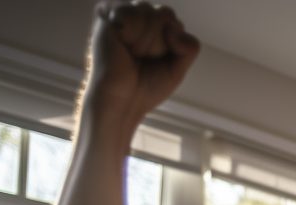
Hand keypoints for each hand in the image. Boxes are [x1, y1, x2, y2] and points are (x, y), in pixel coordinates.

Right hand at [83, 2, 199, 127]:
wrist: (123, 101)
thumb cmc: (146, 86)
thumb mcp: (179, 68)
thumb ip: (190, 46)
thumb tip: (171, 28)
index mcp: (156, 25)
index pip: (175, 20)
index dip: (172, 43)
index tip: (156, 60)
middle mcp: (139, 15)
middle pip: (165, 13)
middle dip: (159, 42)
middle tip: (142, 58)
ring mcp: (121, 12)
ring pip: (149, 11)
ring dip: (145, 40)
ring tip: (131, 53)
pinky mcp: (105, 14)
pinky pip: (130, 13)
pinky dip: (131, 32)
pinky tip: (122, 44)